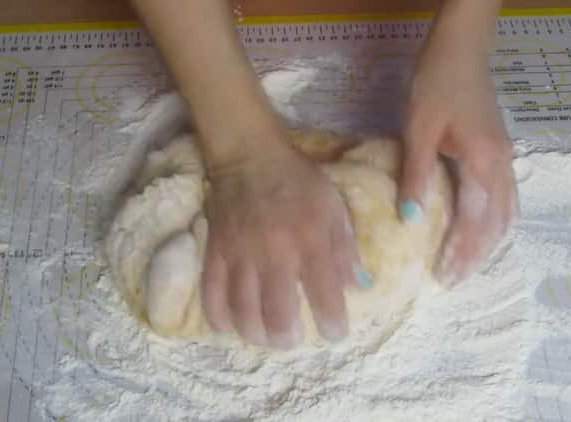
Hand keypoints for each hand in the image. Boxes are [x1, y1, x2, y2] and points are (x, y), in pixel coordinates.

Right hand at [200, 131, 361, 348]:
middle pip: (277, 313)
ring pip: (242, 310)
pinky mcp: (215, 251)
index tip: (335, 333)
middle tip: (292, 339)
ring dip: (255, 333)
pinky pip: (211, 293)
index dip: (332, 323)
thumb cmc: (298, 181)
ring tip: (265, 337)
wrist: (249, 155)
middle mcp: (275, 252)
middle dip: (287, 337)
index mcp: (310, 239)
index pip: (324, 294)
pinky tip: (229, 327)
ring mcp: (240, 253)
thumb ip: (346, 249)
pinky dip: (219, 317)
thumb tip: (359, 287)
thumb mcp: (333, 207)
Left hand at [399, 8, 517, 287]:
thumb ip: (416, 175)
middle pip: (496, 223)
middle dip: (476, 254)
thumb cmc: (436, 86)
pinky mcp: (500, 152)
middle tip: (453, 280)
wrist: (461, 50)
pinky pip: (505, 198)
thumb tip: (410, 220)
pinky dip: (494, 222)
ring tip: (467, 264)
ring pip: (506, 213)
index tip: (443, 276)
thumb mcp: (419, 130)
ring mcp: (506, 158)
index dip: (460, 250)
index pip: (474, 220)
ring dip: (488, 242)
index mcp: (484, 163)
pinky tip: (479, 231)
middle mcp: (502, 166)